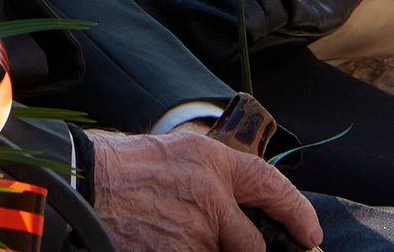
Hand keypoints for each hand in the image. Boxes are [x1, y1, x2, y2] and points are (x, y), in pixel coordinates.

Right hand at [89, 126, 321, 251]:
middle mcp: (211, 195)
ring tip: (171, 231)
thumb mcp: (176, 152)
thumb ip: (211, 174)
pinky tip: (160, 241)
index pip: (270, 185)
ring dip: (204, 249)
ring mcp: (194, 231)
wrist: (83, 181)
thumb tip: (236, 198)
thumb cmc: (120, 166)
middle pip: (252, 241)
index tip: (309, 232)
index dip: (297, 211)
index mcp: (212, 161)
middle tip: (229, 242)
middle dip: (244, 248)